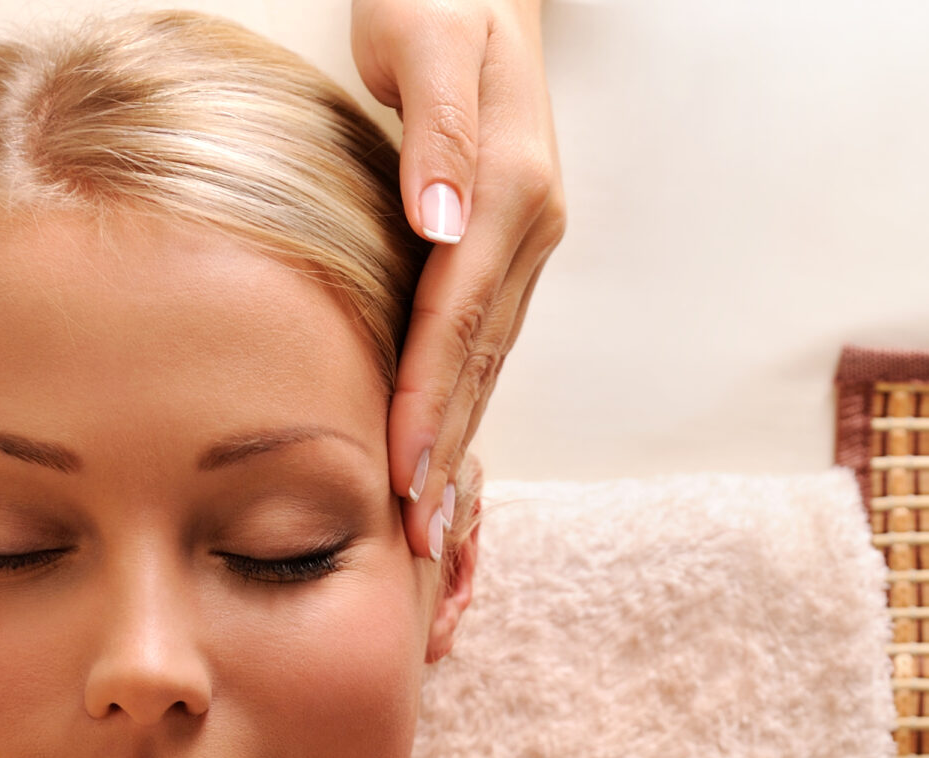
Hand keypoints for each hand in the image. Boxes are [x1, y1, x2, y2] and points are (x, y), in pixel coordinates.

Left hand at [353, 0, 564, 559]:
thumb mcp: (428, 36)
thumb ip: (435, 128)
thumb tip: (439, 219)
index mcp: (512, 187)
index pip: (461, 317)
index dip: (429, 400)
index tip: (401, 471)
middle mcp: (527, 225)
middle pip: (481, 358)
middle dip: (447, 450)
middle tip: (415, 536)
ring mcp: (521, 240)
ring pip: (487, 359)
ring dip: (458, 440)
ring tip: (426, 517)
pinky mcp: (502, 245)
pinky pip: (482, 339)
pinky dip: (460, 400)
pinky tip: (438, 449)